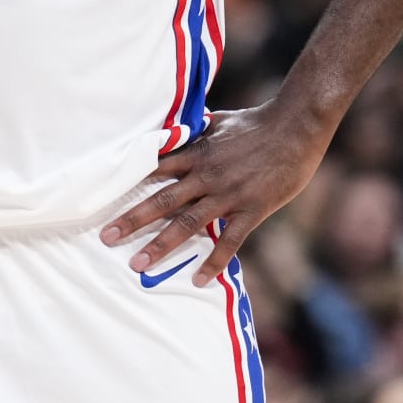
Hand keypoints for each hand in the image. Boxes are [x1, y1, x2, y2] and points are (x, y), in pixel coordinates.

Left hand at [100, 105, 326, 286]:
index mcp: (196, 153)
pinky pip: (229, 242)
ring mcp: (228, 195)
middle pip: (162, 200)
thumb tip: (177, 129)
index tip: (106, 198)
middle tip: (107, 237)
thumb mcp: (219, 121)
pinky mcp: (251, 210)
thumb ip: (196, 132)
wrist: (295, 127)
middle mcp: (206, 176)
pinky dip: (213, 262)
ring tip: (137, 263)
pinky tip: (198, 281)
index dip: (130, 183)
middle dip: (133, 220)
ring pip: (187, 224)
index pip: (155, 170)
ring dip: (161, 245)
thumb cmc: (257, 121)